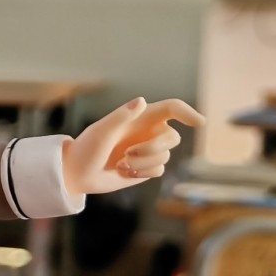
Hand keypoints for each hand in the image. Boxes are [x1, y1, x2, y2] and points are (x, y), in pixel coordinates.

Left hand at [63, 97, 205, 196]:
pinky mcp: (145, 168)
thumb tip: (142, 101)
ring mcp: (147, 150)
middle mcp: (147, 132)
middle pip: (173, 138)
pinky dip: (141, 173)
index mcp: (139, 117)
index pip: (171, 109)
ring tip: (119, 163)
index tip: (199, 123)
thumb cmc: (86, 148)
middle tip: (128, 153)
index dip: (187, 113)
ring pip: (164, 157)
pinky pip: (158, 170)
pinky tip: (122, 171)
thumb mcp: (101, 131)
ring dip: (142, 163)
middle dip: (154, 148)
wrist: (76, 173)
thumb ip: (121, 116)